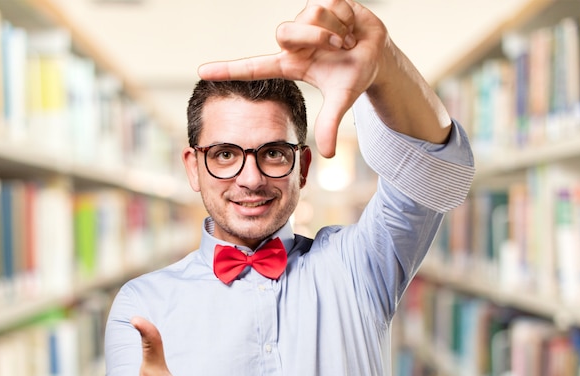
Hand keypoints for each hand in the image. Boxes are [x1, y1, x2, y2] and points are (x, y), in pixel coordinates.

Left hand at [198, 0, 386, 157]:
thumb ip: (329, 124)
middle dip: (314, 39)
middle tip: (337, 47)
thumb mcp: (340, 101)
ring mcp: (306, 19)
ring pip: (310, 15)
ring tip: (346, 40)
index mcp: (292, 63)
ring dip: (334, 30)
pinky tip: (350, 25)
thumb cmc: (352, 75)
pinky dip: (345, 18)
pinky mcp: (322, 0)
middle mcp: (294, 40)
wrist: (376, 54)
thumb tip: (328, 155)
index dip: (230, 70)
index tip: (203, 72)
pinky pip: (328, 4)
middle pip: (285, 32)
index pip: (255, 66)